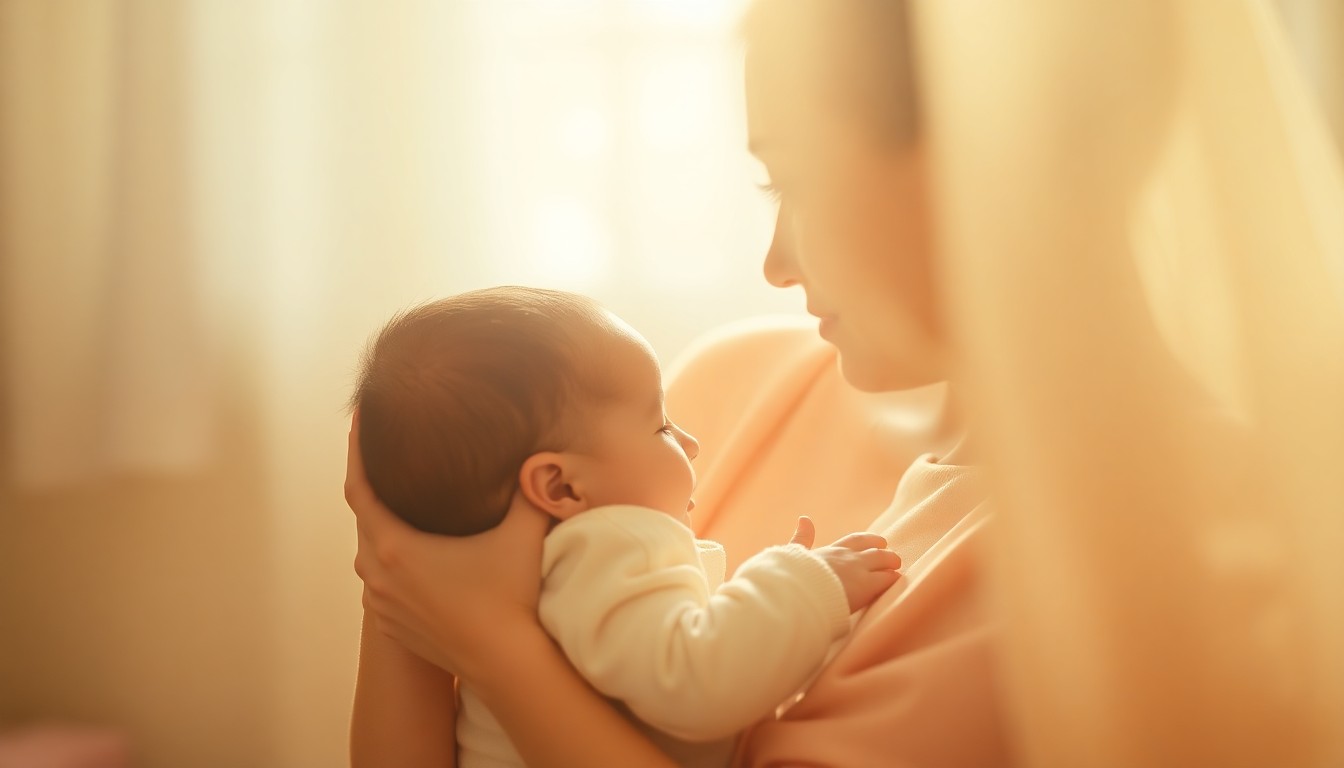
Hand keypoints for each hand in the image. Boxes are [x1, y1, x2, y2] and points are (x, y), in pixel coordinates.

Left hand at [347, 413, 551, 680]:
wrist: (508, 666)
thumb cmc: (511, 598)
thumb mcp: (523, 533)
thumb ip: (529, 489)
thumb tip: (541, 455)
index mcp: (396, 548)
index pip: (360, 488)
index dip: (355, 451)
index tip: (357, 419)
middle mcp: (378, 577)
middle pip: (363, 519)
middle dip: (373, 486)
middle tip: (386, 456)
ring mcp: (382, 606)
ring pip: (369, 555)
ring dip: (381, 529)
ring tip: (400, 505)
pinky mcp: (392, 628)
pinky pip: (380, 586)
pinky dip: (389, 565)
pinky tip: (411, 557)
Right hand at [788, 516, 899, 612]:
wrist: (796, 593)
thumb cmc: (793, 577)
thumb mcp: (795, 554)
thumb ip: (801, 538)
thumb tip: (804, 518)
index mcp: (831, 551)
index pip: (854, 540)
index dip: (868, 540)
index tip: (877, 542)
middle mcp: (847, 556)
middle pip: (874, 548)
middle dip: (883, 550)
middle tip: (891, 557)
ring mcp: (858, 569)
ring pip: (884, 559)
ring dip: (892, 563)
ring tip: (896, 568)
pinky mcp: (867, 585)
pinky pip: (888, 578)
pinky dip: (893, 578)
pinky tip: (897, 580)